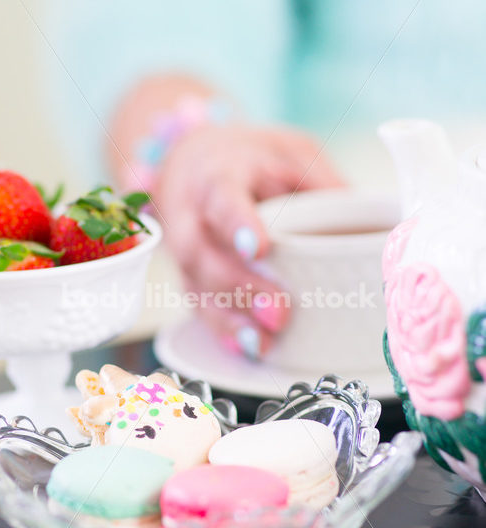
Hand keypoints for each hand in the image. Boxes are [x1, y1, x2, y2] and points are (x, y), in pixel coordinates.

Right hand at [154, 124, 343, 358]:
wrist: (196, 161)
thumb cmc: (251, 159)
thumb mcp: (290, 152)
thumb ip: (322, 184)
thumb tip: (368, 230)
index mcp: (219, 175)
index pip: (221, 197)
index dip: (237, 223)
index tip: (259, 248)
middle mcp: (193, 215)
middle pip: (201, 254)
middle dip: (238, 287)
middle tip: (280, 313)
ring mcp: (187, 249)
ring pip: (196, 287)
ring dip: (228, 319)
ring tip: (263, 343)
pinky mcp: (192, 275)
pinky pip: (199, 306)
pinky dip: (222, 330)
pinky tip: (247, 347)